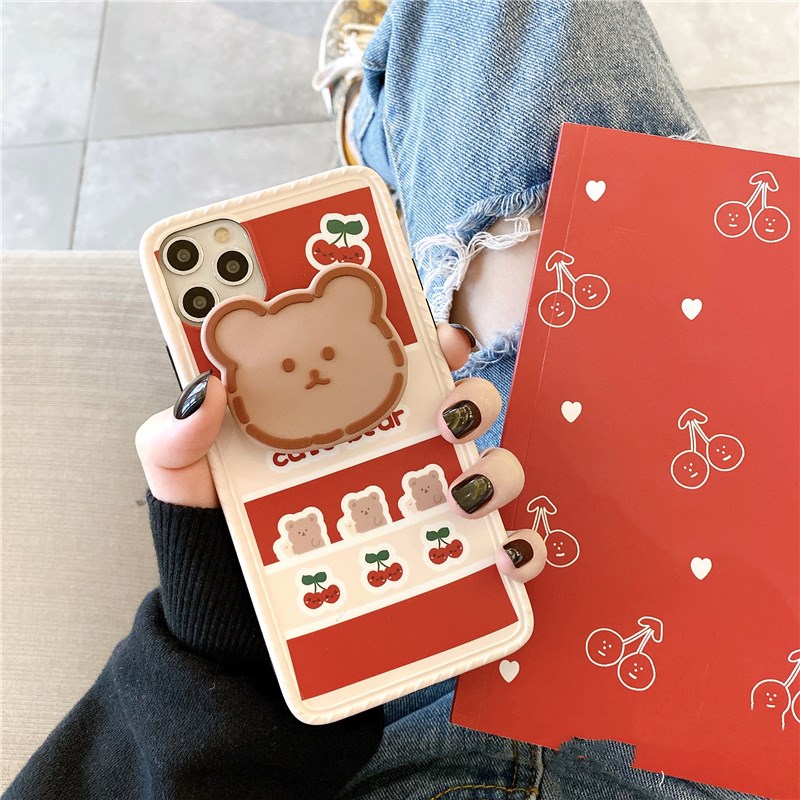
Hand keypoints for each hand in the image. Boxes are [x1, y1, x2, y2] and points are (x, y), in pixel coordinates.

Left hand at [135, 324, 545, 581]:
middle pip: (461, 408)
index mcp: (345, 420)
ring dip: (497, 472)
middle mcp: (394, 457)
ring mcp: (423, 511)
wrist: (234, 630)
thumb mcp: (186, 479)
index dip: (428, 339)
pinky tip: (503, 557)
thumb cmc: (217, 538)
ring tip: (462, 495)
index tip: (438, 335)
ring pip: (493, 471)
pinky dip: (518, 551)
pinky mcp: (442, 566)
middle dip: (472, 400)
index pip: (397, 364)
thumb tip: (204, 388)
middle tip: (448, 417)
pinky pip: (501, 553)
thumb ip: (178, 434)